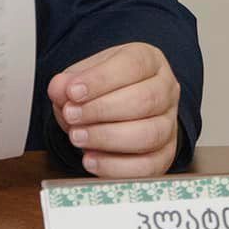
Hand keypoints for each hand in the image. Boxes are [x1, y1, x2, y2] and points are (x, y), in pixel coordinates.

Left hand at [47, 42, 180, 177]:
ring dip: (107, 138)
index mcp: (150, 61)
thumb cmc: (104, 90)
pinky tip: (91, 160)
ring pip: (149, 134)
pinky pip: (147, 167)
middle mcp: (167, 90)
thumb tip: (59, 89)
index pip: (133, 65)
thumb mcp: (85, 76)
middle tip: (71, 115)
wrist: (117, 111)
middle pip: (145, 100)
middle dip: (102, 110)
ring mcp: (169, 124)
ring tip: (77, 136)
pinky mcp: (165, 156)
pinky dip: (116, 166)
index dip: (101, 80)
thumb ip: (68, 82)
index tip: (73, 92)